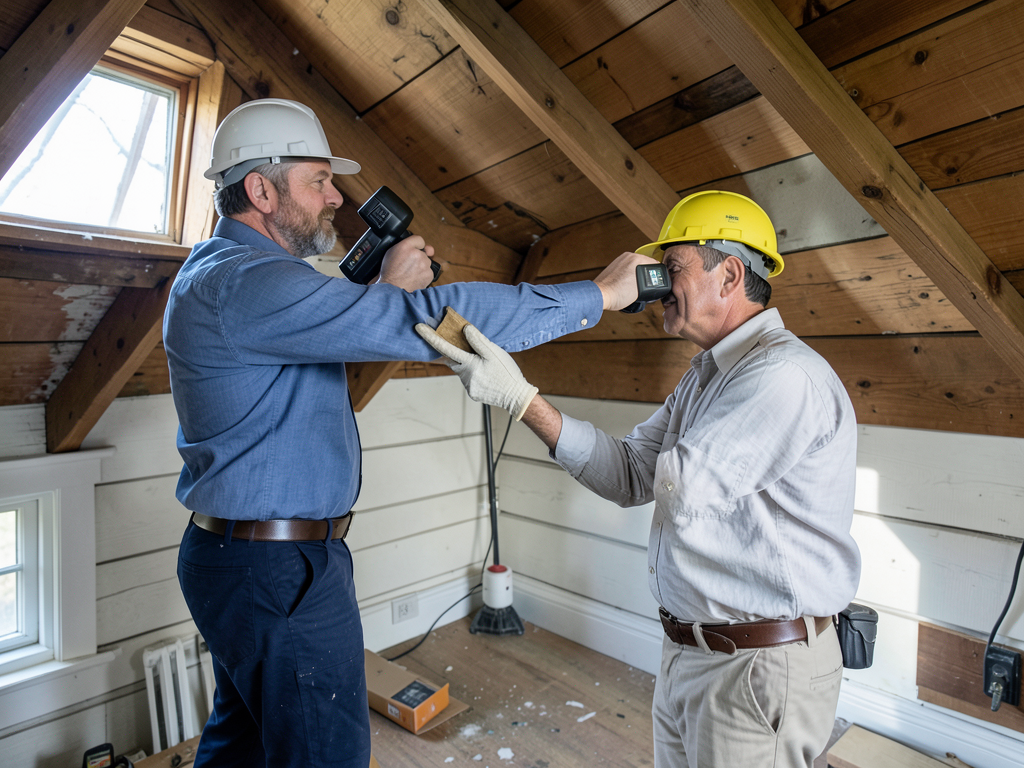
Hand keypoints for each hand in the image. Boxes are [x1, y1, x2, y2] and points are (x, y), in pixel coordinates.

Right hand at [376, 235, 435, 290]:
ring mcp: (424, 264)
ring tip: (410, 273)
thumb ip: (408, 245)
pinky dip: (424, 275)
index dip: (416, 246)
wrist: (393, 289)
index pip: (419, 239)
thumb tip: (428, 249)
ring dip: (421, 266)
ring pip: (426, 262)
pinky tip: (415, 278)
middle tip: (408, 265)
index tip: (412, 251)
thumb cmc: (390, 272)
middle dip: (418, 258)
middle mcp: (417, 253)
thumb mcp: (392, 252)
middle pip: (423, 252)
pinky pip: (429, 272)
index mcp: (405, 246)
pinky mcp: (429, 274)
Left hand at [415, 321, 538, 420]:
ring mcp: (468, 386)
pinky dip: (472, 372)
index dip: (431, 337)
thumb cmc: (506, 373)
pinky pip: (467, 378)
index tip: (418, 327)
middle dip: (452, 350)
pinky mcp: (472, 392)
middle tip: (460, 343)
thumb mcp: (495, 353)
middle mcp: (464, 376)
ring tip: (483, 361)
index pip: (445, 347)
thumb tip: (464, 329)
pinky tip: (486, 372)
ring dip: (465, 362)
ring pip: (460, 369)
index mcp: (469, 364)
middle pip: (451, 359)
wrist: (516, 397)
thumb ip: (478, 341)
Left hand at [593, 251, 658, 310]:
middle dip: (647, 274)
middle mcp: (627, 256)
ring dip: (638, 275)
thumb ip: (649, 282)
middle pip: (643, 264)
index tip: (658, 281)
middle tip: (649, 284)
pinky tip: (629, 285)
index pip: (653, 263)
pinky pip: (626, 269)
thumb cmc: (617, 293)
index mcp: (635, 258)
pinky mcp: (613, 266)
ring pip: (635, 266)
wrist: (600, 295)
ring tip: (638, 286)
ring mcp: (619, 260)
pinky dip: (629, 275)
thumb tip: (652, 282)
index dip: (657, 274)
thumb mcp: (640, 289)